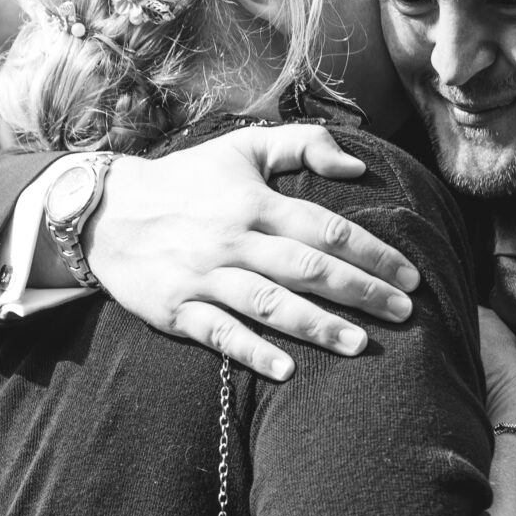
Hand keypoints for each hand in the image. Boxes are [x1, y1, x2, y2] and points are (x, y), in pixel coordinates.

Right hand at [89, 126, 419, 380]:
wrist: (106, 213)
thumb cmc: (186, 181)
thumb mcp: (241, 149)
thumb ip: (302, 144)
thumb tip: (357, 167)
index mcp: (253, 202)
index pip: (325, 228)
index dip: (372, 252)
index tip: (409, 275)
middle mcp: (232, 240)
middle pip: (307, 268)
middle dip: (360, 291)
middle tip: (404, 313)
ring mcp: (204, 277)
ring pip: (269, 304)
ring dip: (317, 325)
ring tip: (360, 344)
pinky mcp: (176, 309)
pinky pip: (219, 334)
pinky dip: (252, 352)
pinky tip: (287, 371)